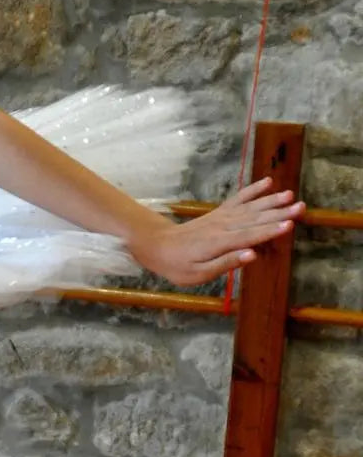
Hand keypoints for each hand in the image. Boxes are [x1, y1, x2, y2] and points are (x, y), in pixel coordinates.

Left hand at [127, 177, 305, 286]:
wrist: (156, 244)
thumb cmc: (176, 264)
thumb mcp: (197, 273)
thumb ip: (225, 263)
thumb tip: (252, 255)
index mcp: (218, 243)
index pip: (248, 236)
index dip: (269, 231)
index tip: (289, 225)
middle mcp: (222, 227)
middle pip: (254, 219)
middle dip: (278, 213)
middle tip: (300, 207)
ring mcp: (220, 217)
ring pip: (250, 207)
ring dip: (271, 201)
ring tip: (290, 195)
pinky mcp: (219, 213)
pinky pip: (238, 199)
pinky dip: (253, 190)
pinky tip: (267, 183)